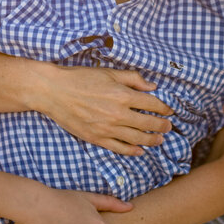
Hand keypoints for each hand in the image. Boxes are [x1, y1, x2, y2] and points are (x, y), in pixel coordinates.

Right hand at [38, 67, 173, 156]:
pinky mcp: (96, 138)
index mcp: (123, 95)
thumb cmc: (80, 78)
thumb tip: (152, 86)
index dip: (164, 108)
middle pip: (148, 123)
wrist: (54, 91)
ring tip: (159, 140)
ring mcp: (107, 129)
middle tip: (168, 127)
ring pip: (137, 138)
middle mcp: (118, 114)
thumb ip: (133, 79)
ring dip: (151, 140)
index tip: (169, 111)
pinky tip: (140, 151)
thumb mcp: (109, 72)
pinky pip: (119, 148)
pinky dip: (132, 151)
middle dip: (162, 126)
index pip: (152, 103)